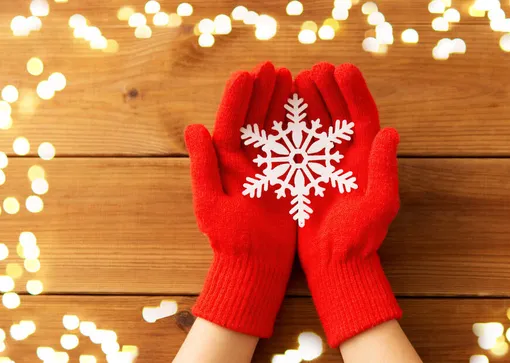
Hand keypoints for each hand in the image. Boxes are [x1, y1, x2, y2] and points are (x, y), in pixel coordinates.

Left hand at [184, 62, 295, 337]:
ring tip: (289, 77)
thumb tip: (194, 128)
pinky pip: (290, 145)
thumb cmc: (231, 240)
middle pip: (252, 119)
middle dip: (261, 93)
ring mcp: (264, 167)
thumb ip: (204, 167)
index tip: (248, 74)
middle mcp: (243, 162)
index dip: (237, 98)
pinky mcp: (284, 177)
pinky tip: (305, 108)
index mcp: (224, 164)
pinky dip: (297, 126)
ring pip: (272, 128)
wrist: (256, 265)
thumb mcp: (211, 205)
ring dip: (279, 103)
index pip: (230, 124)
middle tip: (273, 68)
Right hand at [295, 63, 401, 347]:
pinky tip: (281, 108)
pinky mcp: (304, 173)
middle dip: (330, 89)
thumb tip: (391, 131)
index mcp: (367, 159)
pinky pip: (297, 143)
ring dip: (310, 100)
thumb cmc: (360, 238)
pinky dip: (291, 124)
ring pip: (318, 124)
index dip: (354, 91)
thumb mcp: (378, 205)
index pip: (363, 117)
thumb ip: (384, 169)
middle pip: (339, 114)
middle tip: (317, 69)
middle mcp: (347, 156)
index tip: (342, 68)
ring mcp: (325, 164)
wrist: (335, 262)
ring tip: (298, 79)